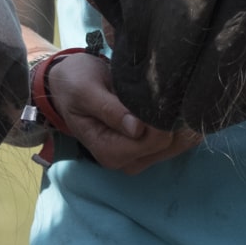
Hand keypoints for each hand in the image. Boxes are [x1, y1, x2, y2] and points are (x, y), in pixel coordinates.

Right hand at [46, 53, 201, 173]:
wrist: (67, 84)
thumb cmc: (75, 83)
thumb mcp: (86, 90)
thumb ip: (110, 110)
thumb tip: (137, 128)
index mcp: (109, 151)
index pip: (155, 140)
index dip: (163, 116)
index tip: (160, 89)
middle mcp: (125, 161)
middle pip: (170, 145)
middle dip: (174, 118)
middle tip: (168, 87)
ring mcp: (137, 156)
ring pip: (177, 144)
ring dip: (178, 120)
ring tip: (168, 93)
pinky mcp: (145, 148)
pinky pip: (174, 141)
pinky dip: (177, 122)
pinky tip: (172, 103)